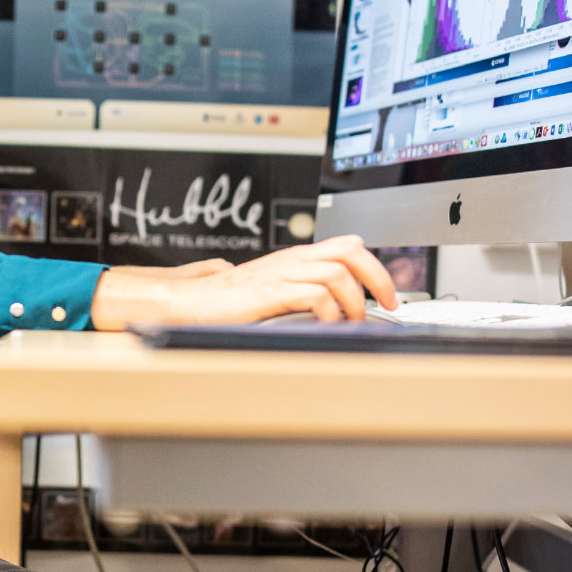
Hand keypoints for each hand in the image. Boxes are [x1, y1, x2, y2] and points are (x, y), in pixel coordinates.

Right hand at [89, 237, 397, 329]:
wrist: (184, 302)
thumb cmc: (220, 301)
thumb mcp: (267, 290)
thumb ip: (293, 288)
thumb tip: (323, 301)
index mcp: (294, 258)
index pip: (348, 245)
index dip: (375, 267)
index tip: (386, 295)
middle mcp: (291, 260)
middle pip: (351, 250)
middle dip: (379, 277)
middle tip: (387, 305)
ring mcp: (279, 275)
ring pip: (337, 272)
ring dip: (354, 301)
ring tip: (353, 322)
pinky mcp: (267, 294)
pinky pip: (313, 294)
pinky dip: (329, 312)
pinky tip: (327, 327)